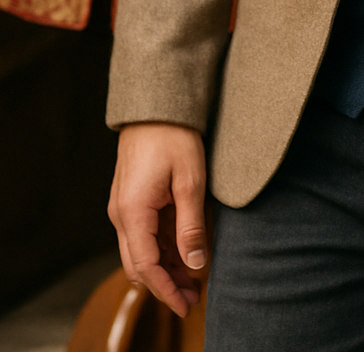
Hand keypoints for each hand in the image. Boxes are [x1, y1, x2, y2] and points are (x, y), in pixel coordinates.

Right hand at [108, 122, 207, 317]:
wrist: (155, 105)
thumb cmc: (174, 138)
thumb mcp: (190, 182)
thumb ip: (191, 226)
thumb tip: (195, 264)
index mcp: (132, 213)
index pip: (146, 267)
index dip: (166, 291)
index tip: (187, 306)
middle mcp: (121, 215)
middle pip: (139, 265)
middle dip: (165, 284)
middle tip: (194, 297)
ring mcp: (124, 207)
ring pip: (141, 251)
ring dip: (165, 267)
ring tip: (194, 278)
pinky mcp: (131, 199)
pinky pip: (143, 233)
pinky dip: (162, 247)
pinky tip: (184, 252)